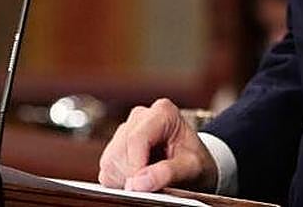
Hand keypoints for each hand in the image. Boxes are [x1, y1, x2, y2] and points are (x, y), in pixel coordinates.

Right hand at [97, 98, 218, 193]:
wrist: (193, 164)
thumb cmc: (196, 162)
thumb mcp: (192, 167)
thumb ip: (167, 173)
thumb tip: (138, 183)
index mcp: (163, 112)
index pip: (137, 138)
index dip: (135, 166)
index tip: (139, 189)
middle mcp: (140, 116)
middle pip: (120, 150)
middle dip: (132, 175)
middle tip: (153, 186)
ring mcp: (125, 130)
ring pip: (110, 160)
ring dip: (125, 179)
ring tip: (150, 180)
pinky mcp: (115, 148)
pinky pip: (106, 169)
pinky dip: (119, 182)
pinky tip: (139, 180)